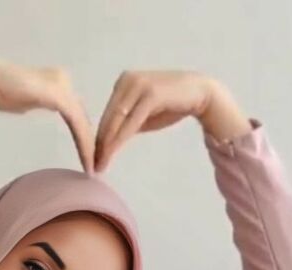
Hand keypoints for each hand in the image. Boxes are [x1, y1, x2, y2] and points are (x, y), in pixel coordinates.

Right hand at [0, 57, 94, 172]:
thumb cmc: (1, 90)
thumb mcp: (29, 100)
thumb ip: (43, 103)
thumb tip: (48, 107)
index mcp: (59, 82)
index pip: (77, 113)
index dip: (84, 136)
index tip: (88, 159)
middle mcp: (64, 81)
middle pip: (83, 117)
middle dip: (91, 144)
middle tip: (97, 168)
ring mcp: (62, 86)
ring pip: (83, 121)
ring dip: (90, 146)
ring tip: (93, 168)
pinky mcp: (57, 94)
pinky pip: (76, 121)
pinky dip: (83, 141)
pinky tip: (86, 158)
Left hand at [94, 70, 248, 171]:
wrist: (199, 93)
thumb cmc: (172, 104)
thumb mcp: (144, 115)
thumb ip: (128, 123)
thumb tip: (110, 141)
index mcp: (123, 83)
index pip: (107, 114)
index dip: (98, 137)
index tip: (92, 158)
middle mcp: (127, 80)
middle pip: (108, 117)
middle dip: (99, 144)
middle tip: (92, 166)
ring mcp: (138, 85)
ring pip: (116, 120)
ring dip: (107, 144)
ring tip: (100, 164)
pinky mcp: (150, 94)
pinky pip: (130, 121)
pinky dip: (119, 138)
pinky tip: (112, 152)